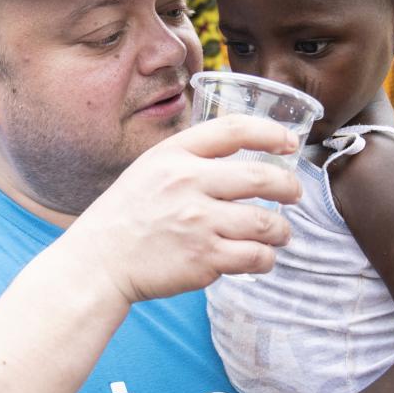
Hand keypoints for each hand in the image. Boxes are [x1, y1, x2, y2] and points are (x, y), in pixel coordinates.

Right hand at [60, 115, 300, 302]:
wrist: (99, 261)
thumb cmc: (127, 216)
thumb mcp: (150, 169)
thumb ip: (189, 158)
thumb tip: (239, 153)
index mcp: (174, 155)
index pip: (234, 130)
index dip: (270, 133)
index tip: (289, 143)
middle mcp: (187, 183)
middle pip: (261, 176)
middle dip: (289, 186)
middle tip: (294, 193)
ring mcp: (197, 222)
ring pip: (264, 222)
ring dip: (281, 230)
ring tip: (280, 233)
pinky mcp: (203, 258)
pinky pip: (254, 256)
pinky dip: (265, 258)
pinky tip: (261, 258)